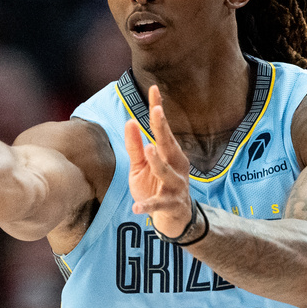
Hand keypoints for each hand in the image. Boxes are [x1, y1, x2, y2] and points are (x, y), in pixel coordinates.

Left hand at [123, 85, 193, 237]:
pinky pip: (157, 204)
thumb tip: (130, 121)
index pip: (162, 129)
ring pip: (167, 172)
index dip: (158, 109)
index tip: (154, 89)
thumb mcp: (141, 165)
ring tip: (148, 149)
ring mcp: (175, 186)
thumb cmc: (156, 186)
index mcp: (170, 153)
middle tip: (156, 111)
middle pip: (169, 145)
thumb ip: (134, 146)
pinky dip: (147, 206)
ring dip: (158, 162)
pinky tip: (136, 207)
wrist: (174, 219)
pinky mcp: (169, 205)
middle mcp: (176, 166)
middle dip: (163, 129)